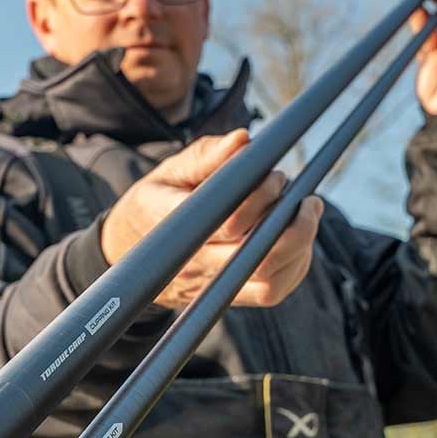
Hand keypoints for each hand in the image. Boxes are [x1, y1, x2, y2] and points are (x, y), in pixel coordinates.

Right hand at [100, 129, 322, 307]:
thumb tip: (244, 140)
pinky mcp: (226, 297)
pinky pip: (270, 293)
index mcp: (174, 226)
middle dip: (293, 226)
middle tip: (306, 199)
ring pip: (269, 282)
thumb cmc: (154, 204)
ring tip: (308, 214)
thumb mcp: (168, 172)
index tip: (274, 176)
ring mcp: (210, 286)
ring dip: (300, 248)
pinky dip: (295, 267)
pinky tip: (301, 239)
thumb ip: (206, 156)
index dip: (259, 199)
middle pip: (255, 258)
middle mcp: (193, 262)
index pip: (225, 222)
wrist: (128, 252)